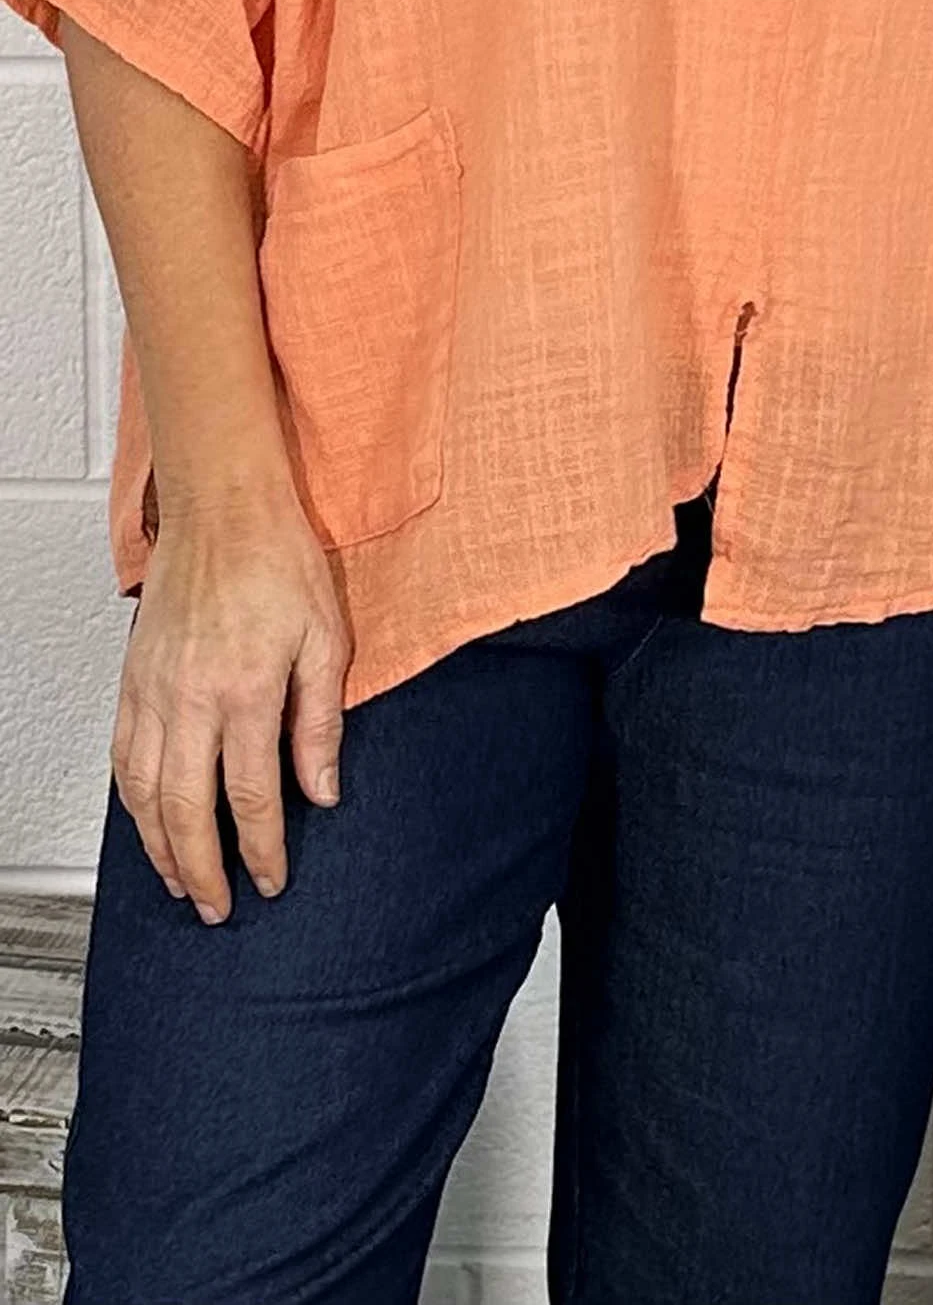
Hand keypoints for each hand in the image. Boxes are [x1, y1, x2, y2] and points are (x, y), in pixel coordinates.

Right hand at [110, 484, 351, 923]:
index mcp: (245, 690)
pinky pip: (123, 755)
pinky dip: (132, 800)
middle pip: (187, 809)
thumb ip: (321, 721)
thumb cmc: (278, 560)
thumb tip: (323, 790)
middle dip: (202, 869)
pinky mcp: (133, 678)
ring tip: (179, 880)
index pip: (250, 796)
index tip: (272, 879)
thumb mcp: (327, 640)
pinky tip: (147, 820)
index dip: (262, 849)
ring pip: (143, 792)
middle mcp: (191, 697)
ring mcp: (153, 689)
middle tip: (218, 907)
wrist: (223, 508)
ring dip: (159, 846)